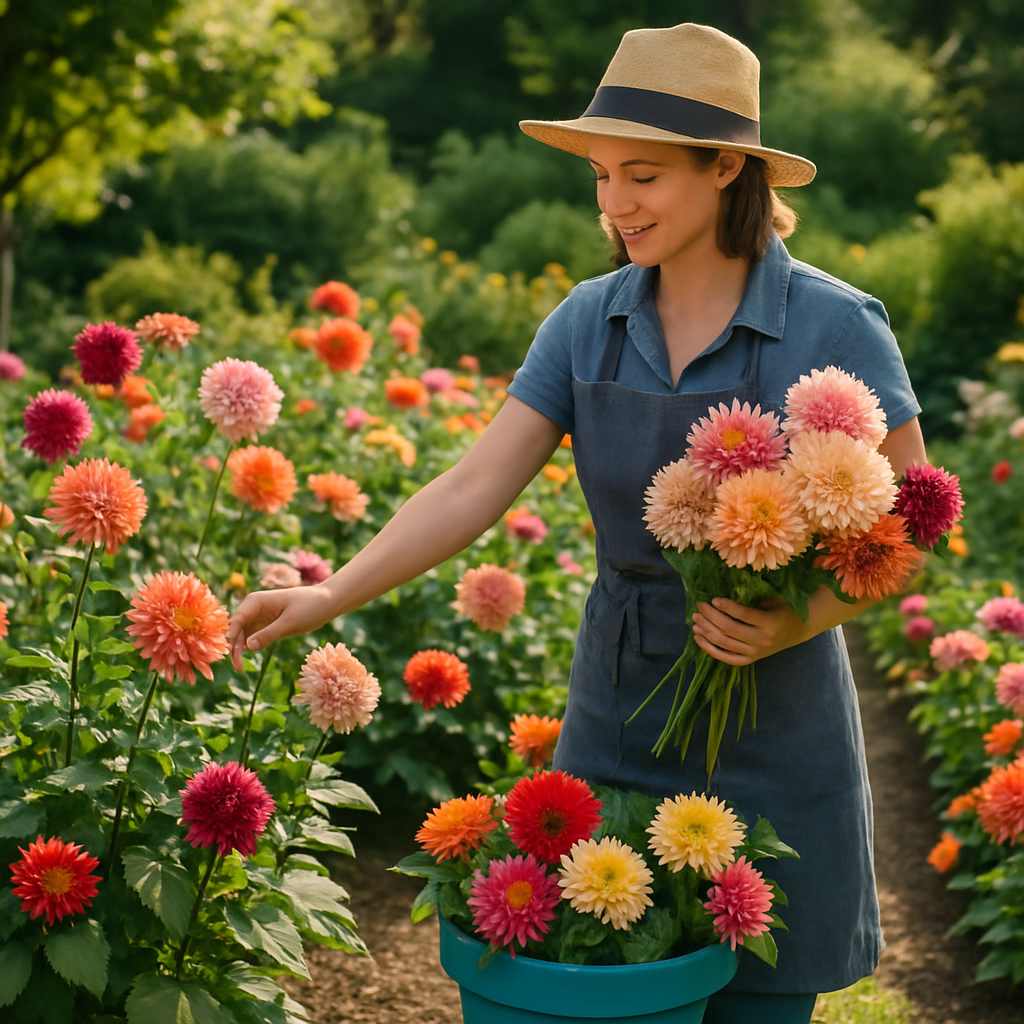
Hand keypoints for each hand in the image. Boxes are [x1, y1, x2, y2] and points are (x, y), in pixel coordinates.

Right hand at [227, 584, 337, 670]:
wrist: (327, 602)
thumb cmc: (310, 607)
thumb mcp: (291, 622)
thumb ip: (270, 633)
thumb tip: (248, 646)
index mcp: (257, 600)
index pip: (238, 618)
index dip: (233, 635)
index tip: (235, 652)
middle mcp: (254, 607)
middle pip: (237, 628)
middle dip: (235, 646)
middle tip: (238, 667)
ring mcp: (260, 616)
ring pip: (243, 634)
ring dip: (239, 649)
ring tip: (240, 667)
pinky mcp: (267, 625)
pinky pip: (252, 636)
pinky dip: (248, 647)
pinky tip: (245, 661)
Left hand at [690, 596, 806, 665]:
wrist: (798, 630)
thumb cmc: (783, 609)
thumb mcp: (773, 599)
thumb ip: (753, 598)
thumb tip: (725, 595)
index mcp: (770, 623)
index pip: (744, 615)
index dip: (727, 607)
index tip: (713, 599)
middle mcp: (762, 640)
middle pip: (730, 629)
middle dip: (711, 617)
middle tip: (699, 606)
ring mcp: (756, 652)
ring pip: (725, 643)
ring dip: (706, 631)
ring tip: (695, 620)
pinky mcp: (750, 660)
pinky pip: (726, 658)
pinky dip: (710, 649)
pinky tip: (698, 638)